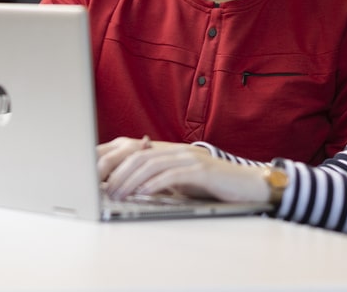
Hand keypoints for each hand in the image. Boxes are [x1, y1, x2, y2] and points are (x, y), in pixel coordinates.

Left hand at [102, 142, 270, 203]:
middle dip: (117, 174)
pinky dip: (154, 185)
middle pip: (137, 157)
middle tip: (103, 191)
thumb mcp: (182, 183)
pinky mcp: (201, 171)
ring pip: (151, 165)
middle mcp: (177, 151)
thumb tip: (132, 191)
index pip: (135, 152)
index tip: (97, 179)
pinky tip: (143, 194)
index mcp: (170, 152)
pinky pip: (172, 176)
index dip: (114, 163)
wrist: (249, 186)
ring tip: (118, 195)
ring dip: (131, 182)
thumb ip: (160, 182)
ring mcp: (189, 158)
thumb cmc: (214, 187)